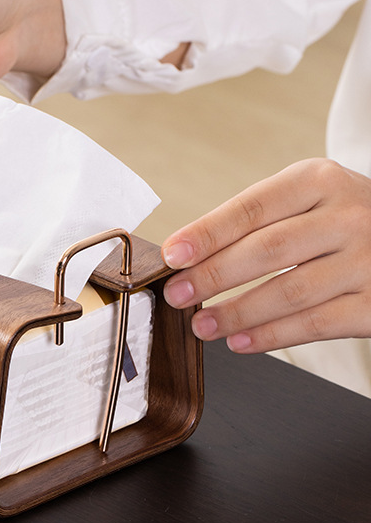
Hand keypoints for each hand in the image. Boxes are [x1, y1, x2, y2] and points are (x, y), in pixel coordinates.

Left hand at [161, 158, 370, 352]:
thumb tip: (186, 256)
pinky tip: (241, 342)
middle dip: (213, 276)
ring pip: (290, 291)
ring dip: (237, 313)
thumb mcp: (307, 199)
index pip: (250, 208)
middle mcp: (347, 216)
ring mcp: (368, 259)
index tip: (172, 255)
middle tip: (177, 295)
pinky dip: (272, 336)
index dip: (206, 234)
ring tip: (202, 325)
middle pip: (267, 250)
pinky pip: (317, 324)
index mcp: (318, 181)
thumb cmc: (339, 219)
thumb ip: (254, 221)